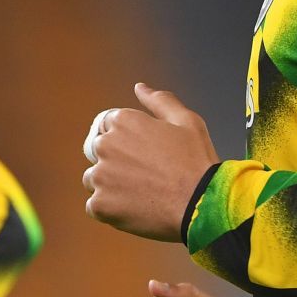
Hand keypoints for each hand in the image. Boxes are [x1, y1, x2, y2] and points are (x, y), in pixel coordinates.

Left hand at [82, 83, 217, 241]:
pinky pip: (95, 206)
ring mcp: (100, 176)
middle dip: (118, 162)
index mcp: (123, 121)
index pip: (107, 126)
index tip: (145, 156)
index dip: (127, 141)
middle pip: (100, 153)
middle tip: (148, 177)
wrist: (202, 205)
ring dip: (111, 186)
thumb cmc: (197, 162)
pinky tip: (136, 209)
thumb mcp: (186, 121)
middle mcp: (105, 145)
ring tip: (143, 194)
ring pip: (94, 180)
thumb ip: (159, 101)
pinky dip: (111, 210)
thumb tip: (139, 87)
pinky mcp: (99, 204)